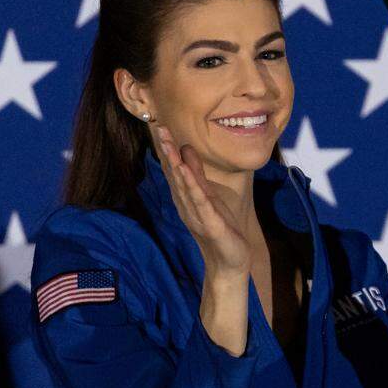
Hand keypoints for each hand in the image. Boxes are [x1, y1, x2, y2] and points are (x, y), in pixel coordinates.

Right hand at [152, 125, 253, 277]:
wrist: (229, 262)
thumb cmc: (219, 228)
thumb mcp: (208, 195)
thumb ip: (197, 174)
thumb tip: (187, 149)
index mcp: (186, 197)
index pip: (174, 169)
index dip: (167, 147)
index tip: (160, 124)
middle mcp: (186, 204)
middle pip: (175, 173)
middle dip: (167, 150)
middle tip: (159, 126)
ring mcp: (197, 214)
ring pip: (184, 185)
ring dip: (176, 164)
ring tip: (169, 143)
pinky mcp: (210, 224)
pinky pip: (200, 202)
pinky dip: (192, 186)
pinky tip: (186, 172)